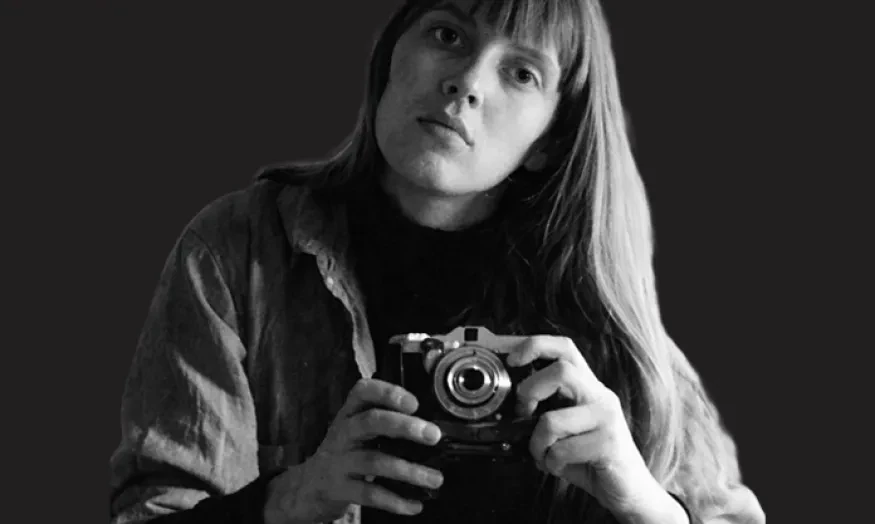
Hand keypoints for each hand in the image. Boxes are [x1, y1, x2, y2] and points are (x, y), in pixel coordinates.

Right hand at [263, 378, 444, 523]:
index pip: (363, 391)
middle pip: (371, 422)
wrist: (308, 486)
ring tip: (435, 479)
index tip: (414, 403)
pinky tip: (414, 505)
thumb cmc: (344, 453)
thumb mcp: (357, 431)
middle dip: (405, 427)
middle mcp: (343, 433)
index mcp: (350, 414)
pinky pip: (369, 494)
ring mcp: (339, 461)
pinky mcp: (338, 488)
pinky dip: (395, 501)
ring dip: (410, 471)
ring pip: (375, 462)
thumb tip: (430, 428)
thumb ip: (385, 423)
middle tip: (433, 435)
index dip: (388, 393)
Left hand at [507, 336, 670, 519]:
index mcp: (587, 386)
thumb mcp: (565, 428)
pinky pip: (562, 450)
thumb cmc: (591, 458)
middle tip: (524, 413)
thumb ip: (544, 411)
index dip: (535, 346)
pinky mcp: (609, 444)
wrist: (630, 490)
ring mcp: (607, 417)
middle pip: (561, 370)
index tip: (513, 360)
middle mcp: (600, 395)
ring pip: (553, 419)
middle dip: (530, 391)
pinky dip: (551, 463)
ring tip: (544, 454)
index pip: (565, 348)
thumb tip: (508, 405)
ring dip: (537, 443)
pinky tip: (560, 467)